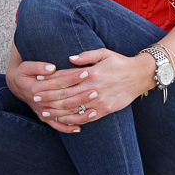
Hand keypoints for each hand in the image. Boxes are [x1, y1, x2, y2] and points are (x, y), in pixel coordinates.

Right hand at [7, 59, 87, 133]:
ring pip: (63, 114)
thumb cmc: (24, 73)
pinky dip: (66, 128)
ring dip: (78, 114)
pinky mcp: (44, 117)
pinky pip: (56, 125)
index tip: (86, 73)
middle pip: (64, 99)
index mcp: (37, 87)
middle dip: (80, 96)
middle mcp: (40, 102)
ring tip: (94, 112)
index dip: (73, 77)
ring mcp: (43, 111)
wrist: (16, 86)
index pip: (59, 82)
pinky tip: (78, 128)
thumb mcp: (26, 66)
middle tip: (95, 92)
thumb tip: (52, 68)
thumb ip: (39, 66)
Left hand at [40, 49, 155, 126]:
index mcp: (91, 73)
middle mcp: (93, 88)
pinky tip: (63, 121)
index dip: (50, 80)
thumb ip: (86, 56)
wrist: (140, 76)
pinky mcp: (105, 110)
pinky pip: (87, 118)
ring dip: (57, 111)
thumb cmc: (120, 62)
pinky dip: (74, 121)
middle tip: (34, 99)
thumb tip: (69, 58)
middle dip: (48, 97)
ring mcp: (99, 101)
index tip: (37, 81)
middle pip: (66, 94)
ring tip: (44, 113)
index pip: (66, 77)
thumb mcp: (104, 53)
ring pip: (74, 108)